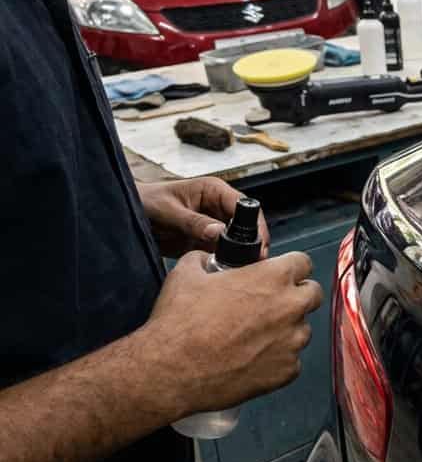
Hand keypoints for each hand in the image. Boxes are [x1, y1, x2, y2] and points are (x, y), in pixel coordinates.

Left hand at [138, 178, 269, 258]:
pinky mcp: (206, 241)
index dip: (254, 224)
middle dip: (252, 242)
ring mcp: (214, 224)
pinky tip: (227, 271)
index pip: (243, 206)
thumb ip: (193, 222)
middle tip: (254, 262)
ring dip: (241, 254)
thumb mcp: (168, 211)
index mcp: (214, 190)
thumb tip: (218, 233)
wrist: (124, 214)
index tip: (257, 244)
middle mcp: (218, 206)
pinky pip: (223, 252)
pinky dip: (227, 262)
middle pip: (247, 225)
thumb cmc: (144, 203)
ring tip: (240, 269)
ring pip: (238, 241)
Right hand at [140, 251, 323, 415]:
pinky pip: (292, 361)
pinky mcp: (287, 371)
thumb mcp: (186, 274)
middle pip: (313, 294)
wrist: (171, 371)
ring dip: (286, 330)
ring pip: (303, 329)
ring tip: (255, 337)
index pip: (303, 262)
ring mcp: (292, 341)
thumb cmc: (180, 323)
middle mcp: (291, 307)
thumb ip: (204, 259)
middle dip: (296, 296)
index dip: (290, 268)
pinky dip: (277, 360)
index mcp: (273, 277)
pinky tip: (252, 360)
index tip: (280, 275)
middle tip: (271, 305)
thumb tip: (206, 258)